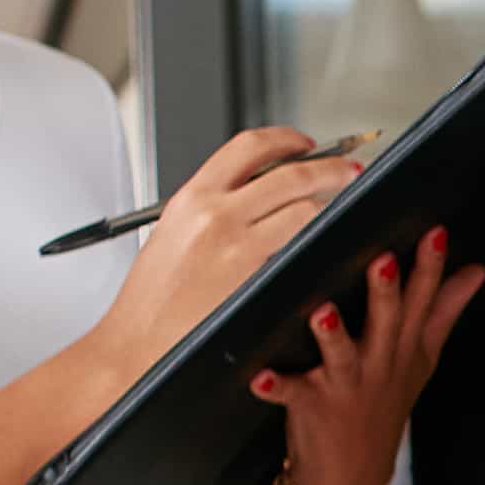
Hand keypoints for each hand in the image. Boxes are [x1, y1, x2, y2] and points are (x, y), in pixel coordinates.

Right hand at [90, 128, 357, 383]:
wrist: (136, 345)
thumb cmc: (150, 301)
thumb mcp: (171, 234)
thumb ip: (210, 208)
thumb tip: (253, 193)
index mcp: (192, 198)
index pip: (249, 147)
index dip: (287, 139)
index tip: (306, 145)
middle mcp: (216, 215)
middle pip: (290, 174)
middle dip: (331, 167)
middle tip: (348, 170)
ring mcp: (238, 248)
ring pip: (305, 209)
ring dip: (332, 206)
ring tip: (343, 209)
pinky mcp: (257, 279)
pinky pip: (301, 249)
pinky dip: (319, 242)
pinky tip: (326, 245)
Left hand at [247, 228, 477, 484]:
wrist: (351, 474)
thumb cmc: (384, 405)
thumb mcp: (422, 359)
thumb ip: (445, 311)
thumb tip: (476, 271)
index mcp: (403, 348)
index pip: (422, 302)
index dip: (430, 267)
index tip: (435, 233)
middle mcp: (378, 364)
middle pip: (386, 323)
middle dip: (387, 293)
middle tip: (384, 260)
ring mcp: (345, 387)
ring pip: (341, 355)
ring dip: (333, 335)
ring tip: (324, 312)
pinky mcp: (311, 407)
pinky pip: (291, 395)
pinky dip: (275, 387)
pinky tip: (260, 378)